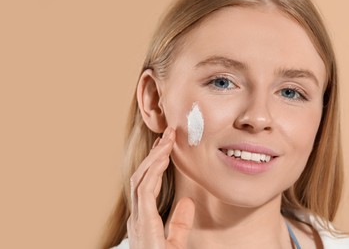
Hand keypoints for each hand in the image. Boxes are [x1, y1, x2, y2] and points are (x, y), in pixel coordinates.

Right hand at [127, 127, 194, 248]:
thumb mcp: (175, 243)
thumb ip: (178, 223)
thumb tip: (186, 202)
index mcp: (143, 219)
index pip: (146, 184)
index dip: (155, 164)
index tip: (166, 147)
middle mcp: (137, 217)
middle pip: (141, 177)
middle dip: (154, 154)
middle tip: (167, 135)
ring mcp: (137, 220)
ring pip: (141, 180)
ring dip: (154, 158)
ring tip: (167, 140)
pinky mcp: (143, 224)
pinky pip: (145, 191)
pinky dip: (153, 172)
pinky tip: (163, 158)